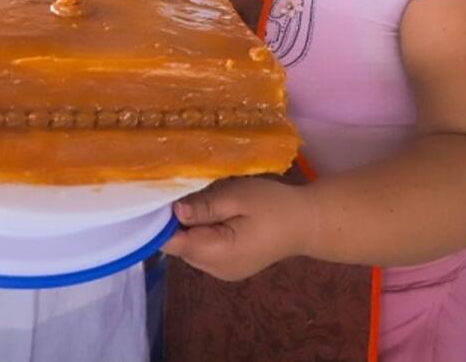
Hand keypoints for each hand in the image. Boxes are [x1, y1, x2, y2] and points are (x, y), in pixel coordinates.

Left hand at [160, 177, 306, 281]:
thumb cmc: (274, 205)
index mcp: (218, 254)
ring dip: (191, 227)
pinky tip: (215, 216)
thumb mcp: (238, 197)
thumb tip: (174, 211)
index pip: (173, 244)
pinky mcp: (228, 267)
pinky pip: (203, 250)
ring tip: (205, 202)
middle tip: (186, 193)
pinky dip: (202, 234)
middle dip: (177, 222)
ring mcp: (222, 272)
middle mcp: (216, 270)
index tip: (158, 197)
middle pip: (180, 247)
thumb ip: (205, 206)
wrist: (307, 223)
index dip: (161, 222)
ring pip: (190, 248)